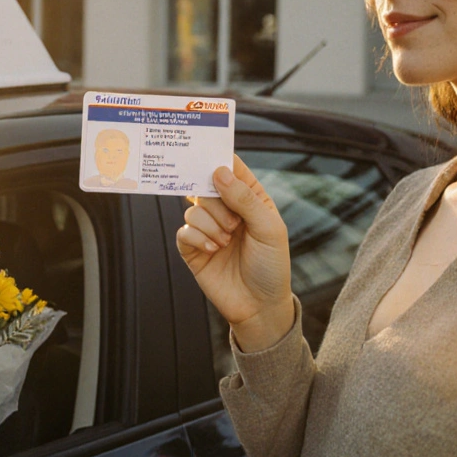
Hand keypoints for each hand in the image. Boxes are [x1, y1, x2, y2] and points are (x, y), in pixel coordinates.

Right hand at [176, 154, 295, 351]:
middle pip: (206, 186)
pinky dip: (198, 238)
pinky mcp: (193, 248)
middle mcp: (227, 210)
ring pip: (193, 209)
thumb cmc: (271, 266)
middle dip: (217, 203)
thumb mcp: (269, 229)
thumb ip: (245, 198)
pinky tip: (214, 251)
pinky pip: (184, 231)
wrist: (260, 307)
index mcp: (250, 198)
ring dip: (211, 225)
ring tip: (226, 242)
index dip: (219, 157)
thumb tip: (219, 172)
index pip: (231, 169)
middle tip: (233, 223)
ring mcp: (209, 228)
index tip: (207, 148)